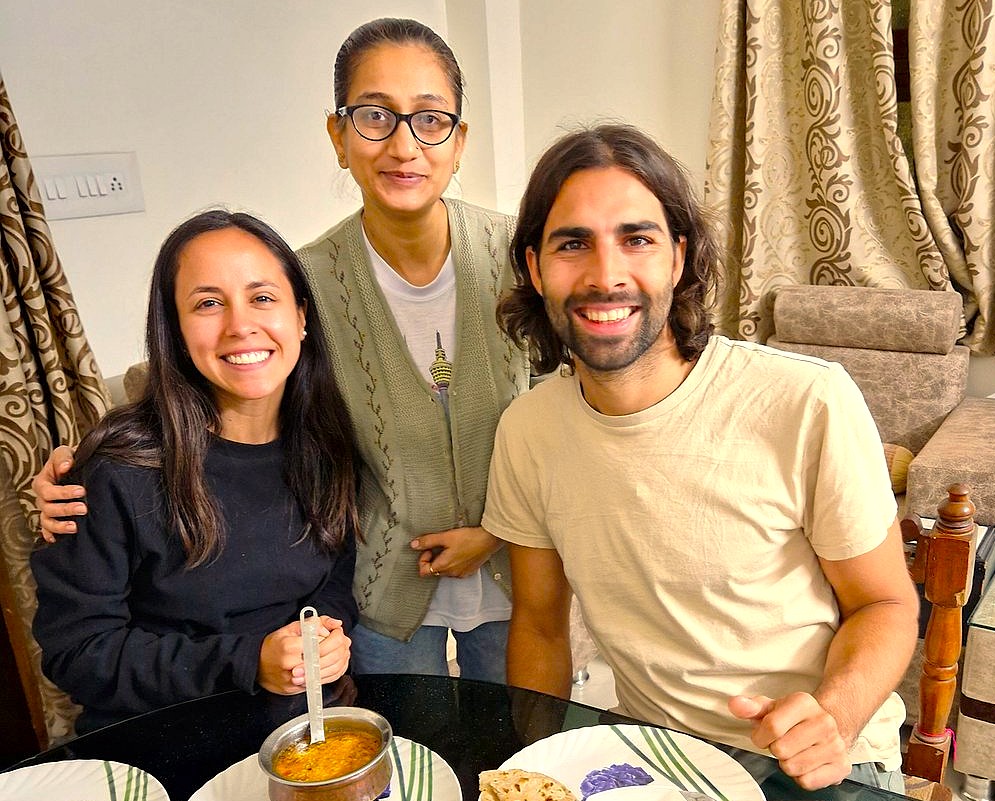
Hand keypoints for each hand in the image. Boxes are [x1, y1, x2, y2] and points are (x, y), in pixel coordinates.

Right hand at [32, 445, 85, 541]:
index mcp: (43, 482)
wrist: (77, 466)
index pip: (48, 491)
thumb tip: (65, 466)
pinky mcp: (54, 518)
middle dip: (66, 509)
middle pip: (48, 508)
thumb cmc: (70, 459)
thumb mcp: (65, 452)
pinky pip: (47, 530)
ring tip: (75, 527)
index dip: (63, 493)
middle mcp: (43, 498)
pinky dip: (50, 535)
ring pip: (47, 521)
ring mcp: (47, 510)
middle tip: (84, 508)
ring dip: (60, 526)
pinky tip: (56, 540)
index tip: (81, 491)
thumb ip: (64, 457)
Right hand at [258, 616, 349, 694]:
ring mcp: (291, 680)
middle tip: (339, 644)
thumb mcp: (291, 627)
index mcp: (289, 646)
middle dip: (336, 651)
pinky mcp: (294, 690)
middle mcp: (289, 665)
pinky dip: (327, 674)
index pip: (319, 644)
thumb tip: (335, 623)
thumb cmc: (274, 645)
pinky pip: (317, 684)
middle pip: (323, 660)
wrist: (256, 665)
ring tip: (335, 653)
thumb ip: (314, 623)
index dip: (331, 638)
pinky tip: (329, 665)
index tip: (333, 634)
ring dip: (334, 663)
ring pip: (322, 674)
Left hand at [411, 526, 501, 577]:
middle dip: (433, 559)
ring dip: (443, 561)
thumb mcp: (446, 536)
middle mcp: (452, 573)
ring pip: (445, 571)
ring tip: (450, 547)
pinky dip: (454, 563)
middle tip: (439, 546)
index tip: (429, 549)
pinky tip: (459, 552)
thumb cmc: (469, 538)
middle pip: (434, 571)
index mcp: (444, 566)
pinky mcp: (469, 571)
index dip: (423, 559)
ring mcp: (461, 574)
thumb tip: (414, 545)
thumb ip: (428, 541)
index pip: (423, 571)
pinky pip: (456, 570)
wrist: (489, 540)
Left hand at [728, 693, 849, 789]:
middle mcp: (823, 722)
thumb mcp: (771, 707)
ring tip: (794, 751)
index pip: (772, 726)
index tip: (763, 736)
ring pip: (793, 768)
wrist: (829, 725)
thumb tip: (736, 705)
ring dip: (787, 763)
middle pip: (781, 750)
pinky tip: (806, 762)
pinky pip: (807, 781)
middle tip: (783, 743)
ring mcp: (835, 745)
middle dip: (775, 749)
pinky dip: (801, 776)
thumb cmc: (795, 718)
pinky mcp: (841, 766)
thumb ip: (751, 707)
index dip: (760, 736)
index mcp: (804, 703)